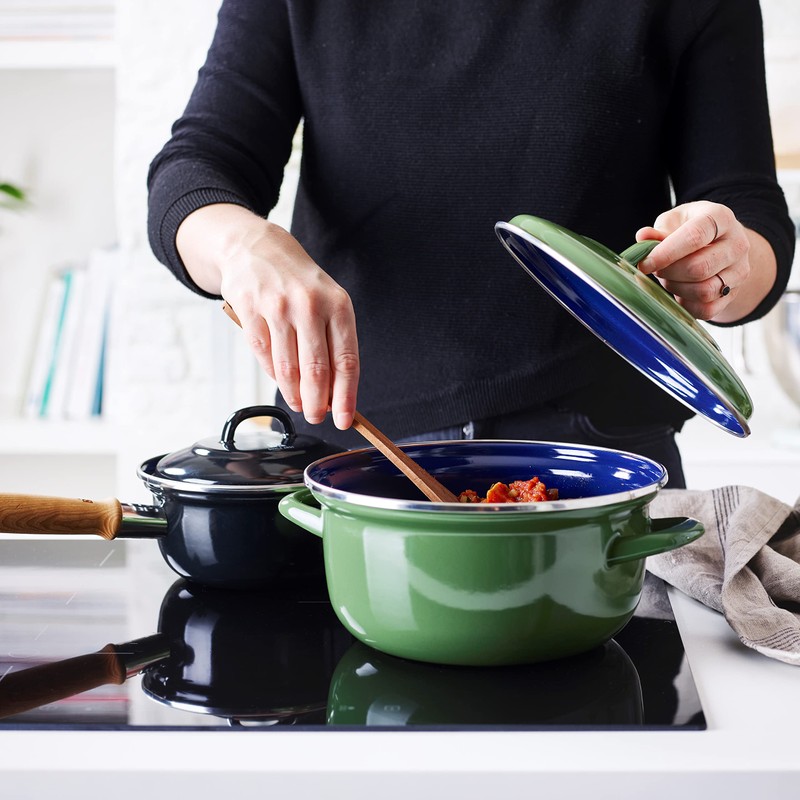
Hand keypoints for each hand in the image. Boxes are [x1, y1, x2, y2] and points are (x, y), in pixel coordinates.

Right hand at [176, 204, 358, 428]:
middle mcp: (310, 305)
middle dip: (317, 403)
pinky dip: (272, 374)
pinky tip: (279, 380)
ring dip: (293, 394)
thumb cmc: (298, 281)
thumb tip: (333, 392)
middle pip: (317, 370)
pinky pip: (263, 355)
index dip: (345, 396)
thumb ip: (332, 343)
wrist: (257, 247)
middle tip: (317, 417)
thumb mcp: (327, 302)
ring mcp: (278, 307)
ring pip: (288, 368)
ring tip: (298, 404)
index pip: (346, 361)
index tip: (344, 420)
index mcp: (338, 305)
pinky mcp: (250, 309)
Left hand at [635, 201, 750, 320]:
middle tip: (656, 270)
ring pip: (704, 291)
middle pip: (699, 268)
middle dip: (669, 273)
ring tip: (668, 279)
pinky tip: (678, 292)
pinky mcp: (733, 293)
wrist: (719, 243)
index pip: (695, 236)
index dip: (666, 253)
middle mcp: (737, 244)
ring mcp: (739, 271)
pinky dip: (686, 305)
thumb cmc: (690, 229)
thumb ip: (658, 231)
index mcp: (721, 218)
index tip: (645, 264)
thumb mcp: (674, 221)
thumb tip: (643, 236)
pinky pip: (707, 309)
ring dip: (677, 289)